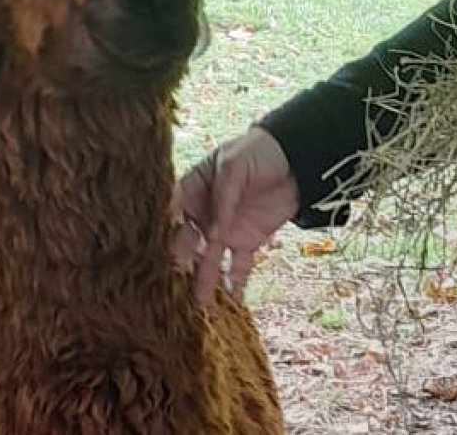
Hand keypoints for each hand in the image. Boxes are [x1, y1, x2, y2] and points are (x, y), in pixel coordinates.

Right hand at [172, 129, 299, 303]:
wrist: (297, 159)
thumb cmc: (258, 152)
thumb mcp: (236, 163)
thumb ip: (223, 194)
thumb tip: (213, 230)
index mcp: (193, 190)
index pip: (173, 212)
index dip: (166, 229)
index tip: (159, 248)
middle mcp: (203, 214)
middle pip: (186, 241)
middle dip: (181, 260)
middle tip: (177, 278)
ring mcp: (224, 231)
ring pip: (209, 259)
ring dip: (204, 280)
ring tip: (200, 304)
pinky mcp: (247, 242)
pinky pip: (238, 266)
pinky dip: (236, 284)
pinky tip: (231, 303)